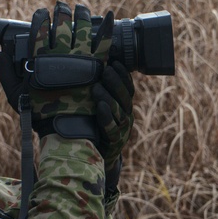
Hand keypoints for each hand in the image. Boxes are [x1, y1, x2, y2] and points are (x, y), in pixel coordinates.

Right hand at [0, 1, 112, 139]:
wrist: (67, 128)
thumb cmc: (40, 113)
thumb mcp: (15, 94)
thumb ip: (6, 72)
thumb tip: (2, 53)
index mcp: (40, 59)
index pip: (39, 29)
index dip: (40, 17)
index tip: (42, 12)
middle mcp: (60, 54)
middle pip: (61, 23)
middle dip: (61, 11)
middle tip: (62, 5)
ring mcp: (81, 59)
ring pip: (82, 27)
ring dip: (81, 14)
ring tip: (80, 8)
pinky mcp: (98, 66)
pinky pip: (104, 41)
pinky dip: (106, 27)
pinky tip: (108, 16)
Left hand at [93, 60, 134, 174]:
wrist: (95, 157)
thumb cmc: (94, 127)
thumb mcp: (98, 107)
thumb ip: (97, 90)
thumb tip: (89, 67)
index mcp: (124, 106)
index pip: (128, 87)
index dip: (123, 74)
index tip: (115, 61)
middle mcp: (126, 116)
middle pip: (125, 97)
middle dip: (116, 82)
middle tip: (105, 70)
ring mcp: (122, 130)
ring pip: (119, 111)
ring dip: (108, 97)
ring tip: (96, 88)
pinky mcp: (114, 143)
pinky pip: (112, 129)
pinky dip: (107, 118)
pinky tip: (100, 107)